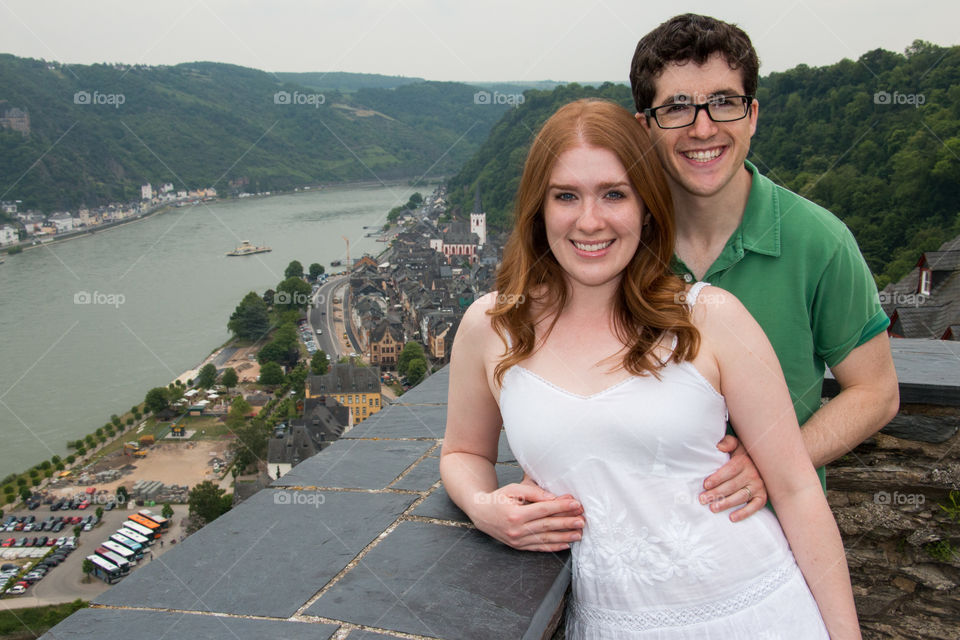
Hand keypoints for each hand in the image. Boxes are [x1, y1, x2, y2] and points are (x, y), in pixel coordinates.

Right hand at [469, 481, 583, 551]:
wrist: (481, 514)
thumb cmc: (498, 498)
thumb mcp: (512, 489)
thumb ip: (533, 493)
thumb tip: (552, 498)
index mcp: (515, 514)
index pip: (544, 510)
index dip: (561, 506)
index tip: (576, 504)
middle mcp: (517, 530)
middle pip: (547, 525)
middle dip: (567, 522)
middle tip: (583, 520)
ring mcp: (518, 541)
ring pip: (546, 538)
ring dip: (565, 537)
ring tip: (579, 534)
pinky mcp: (519, 547)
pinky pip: (539, 548)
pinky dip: (554, 546)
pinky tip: (566, 544)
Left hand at [700, 434, 766, 521]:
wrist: (763, 463)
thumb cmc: (743, 454)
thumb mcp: (737, 444)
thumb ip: (728, 442)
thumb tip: (719, 446)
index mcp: (744, 461)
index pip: (730, 471)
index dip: (717, 478)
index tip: (705, 484)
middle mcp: (753, 474)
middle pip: (732, 486)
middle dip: (716, 493)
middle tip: (703, 499)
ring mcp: (758, 486)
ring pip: (740, 497)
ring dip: (726, 504)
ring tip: (713, 508)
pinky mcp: (762, 497)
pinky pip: (754, 507)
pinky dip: (744, 513)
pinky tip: (732, 518)